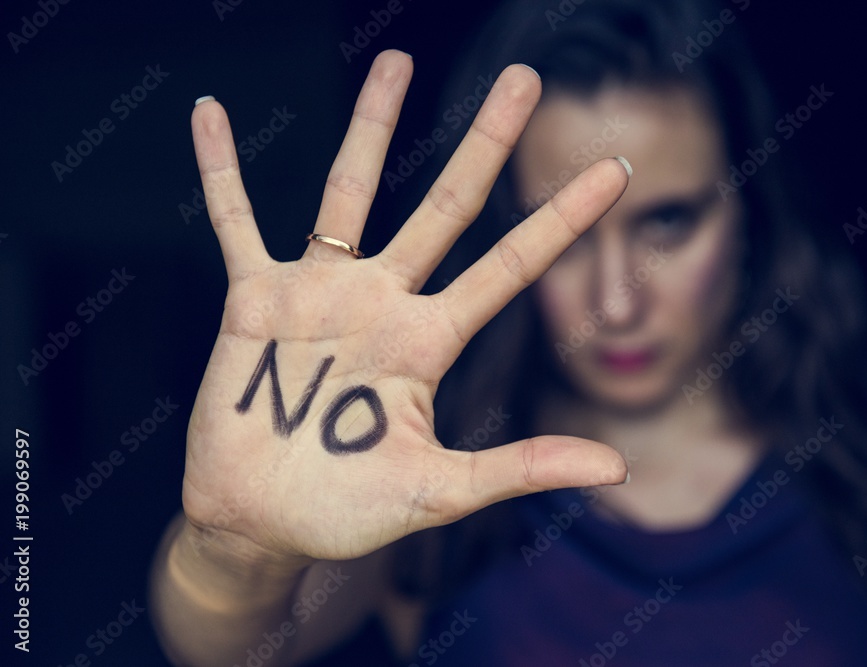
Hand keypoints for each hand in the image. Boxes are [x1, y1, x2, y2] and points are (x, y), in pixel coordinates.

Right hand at [182, 50, 629, 564]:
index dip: (562, 218)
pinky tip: (211, 116)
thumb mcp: (440, 489)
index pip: (509, 265)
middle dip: (486, 143)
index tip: (616, 171)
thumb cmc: (347, 511)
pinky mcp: (255, 300)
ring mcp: (320, 293)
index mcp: (429, 341)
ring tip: (396, 62)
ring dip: (370, 126)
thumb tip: (617, 470)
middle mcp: (383, 302)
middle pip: (445, 205)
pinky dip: (221, 172)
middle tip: (524, 77)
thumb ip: (520, 468)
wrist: (260, 522)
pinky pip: (234, 223)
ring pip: (349, 192)